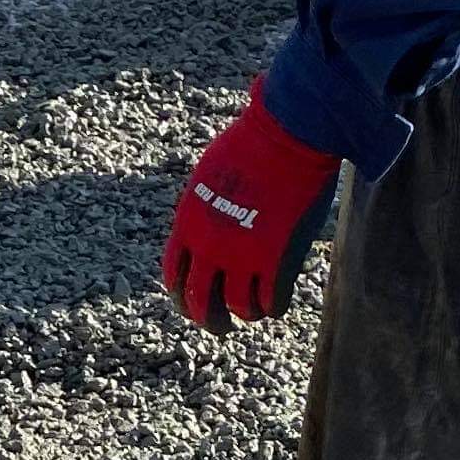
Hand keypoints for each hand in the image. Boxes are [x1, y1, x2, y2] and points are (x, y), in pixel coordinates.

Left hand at [162, 82, 340, 327]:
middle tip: (220, 326)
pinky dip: (272, 308)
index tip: (192, 301)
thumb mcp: (208, 178)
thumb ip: (204, 209)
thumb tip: (209, 224)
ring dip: (246, 315)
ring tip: (254, 313)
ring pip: (239, 308)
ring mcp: (243, 255)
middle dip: (209, 320)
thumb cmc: (250, 145)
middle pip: (200, 302)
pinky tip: (276, 304)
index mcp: (188, 225)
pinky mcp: (277, 259)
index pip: (174, 276)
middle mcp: (210, 246)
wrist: (285, 134)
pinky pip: (271, 301)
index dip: (182, 296)